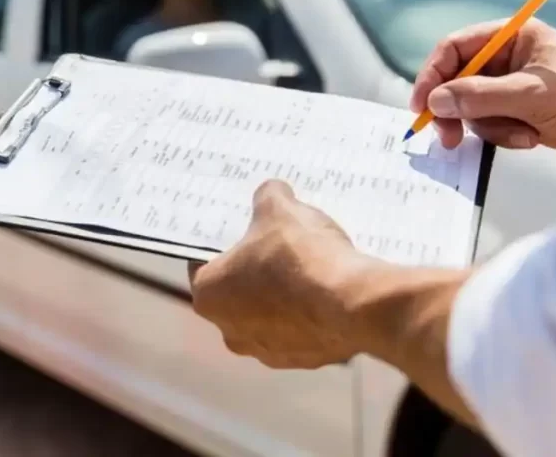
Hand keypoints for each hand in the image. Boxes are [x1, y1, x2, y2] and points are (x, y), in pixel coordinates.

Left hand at [188, 180, 375, 368]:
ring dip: (282, 297)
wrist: (352, 304)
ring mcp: (266, 352)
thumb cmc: (299, 255)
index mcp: (209, 295)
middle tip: (277, 246)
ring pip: (268, 316)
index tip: (242, 232)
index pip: (203, 265)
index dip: (223, 245)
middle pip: (236, 293)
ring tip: (308, 268)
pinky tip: (327, 292)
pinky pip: (300, 331)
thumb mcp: (279, 209)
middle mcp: (229, 331)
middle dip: (253, 272)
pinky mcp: (302, 361)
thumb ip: (268, 197)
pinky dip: (309, 314)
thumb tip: (272, 193)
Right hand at [410, 18, 555, 155]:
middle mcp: (505, 58)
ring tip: (522, 134)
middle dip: (456, 109)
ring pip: (470, 107)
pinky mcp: (515, 111)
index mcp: (510, 37)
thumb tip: (435, 102)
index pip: (455, 49)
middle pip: (456, 80)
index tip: (422, 106)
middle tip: (449, 138)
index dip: (432, 75)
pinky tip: (531, 138)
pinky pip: (488, 123)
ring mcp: (509, 85)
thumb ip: (480, 96)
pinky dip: (503, 135)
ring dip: (489, 126)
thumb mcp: (531, 94)